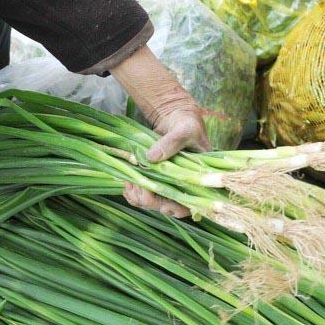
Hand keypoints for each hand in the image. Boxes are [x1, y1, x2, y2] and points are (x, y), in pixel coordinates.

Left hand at [110, 45, 209, 219]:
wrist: (176, 117)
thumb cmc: (187, 123)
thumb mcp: (184, 130)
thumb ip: (171, 142)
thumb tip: (151, 158)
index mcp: (198, 180)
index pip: (189, 205)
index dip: (175, 208)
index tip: (160, 202)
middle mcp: (183, 187)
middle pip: (166, 207)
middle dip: (150, 200)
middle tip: (137, 184)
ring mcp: (168, 185)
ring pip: (151, 203)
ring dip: (138, 196)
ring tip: (128, 181)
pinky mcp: (155, 180)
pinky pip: (142, 194)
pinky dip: (132, 191)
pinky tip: (126, 182)